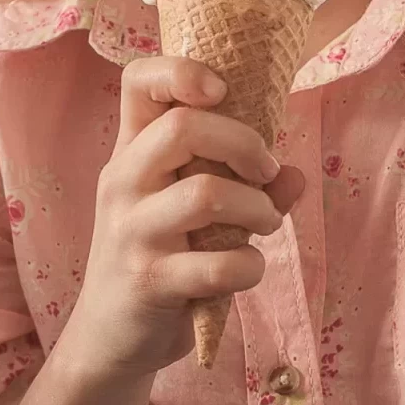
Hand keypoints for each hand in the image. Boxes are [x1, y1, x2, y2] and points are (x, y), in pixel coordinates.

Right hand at [61, 56, 304, 379]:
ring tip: (264, 223)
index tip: (221, 91)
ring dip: (258, 208)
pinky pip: (220, 264)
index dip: (182, 69)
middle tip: (263, 171)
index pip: (137, 81)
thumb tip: (295, 174)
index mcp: (128, 151)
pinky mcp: (149, 280)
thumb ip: (239, 186)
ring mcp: (131, 230)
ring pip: (208, 193)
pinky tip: (246, 271)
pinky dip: (252, 266)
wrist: (109, 335)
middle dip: (245, 144)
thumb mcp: (185, 213)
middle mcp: (123, 181)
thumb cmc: (156, 257)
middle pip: (183, 127)